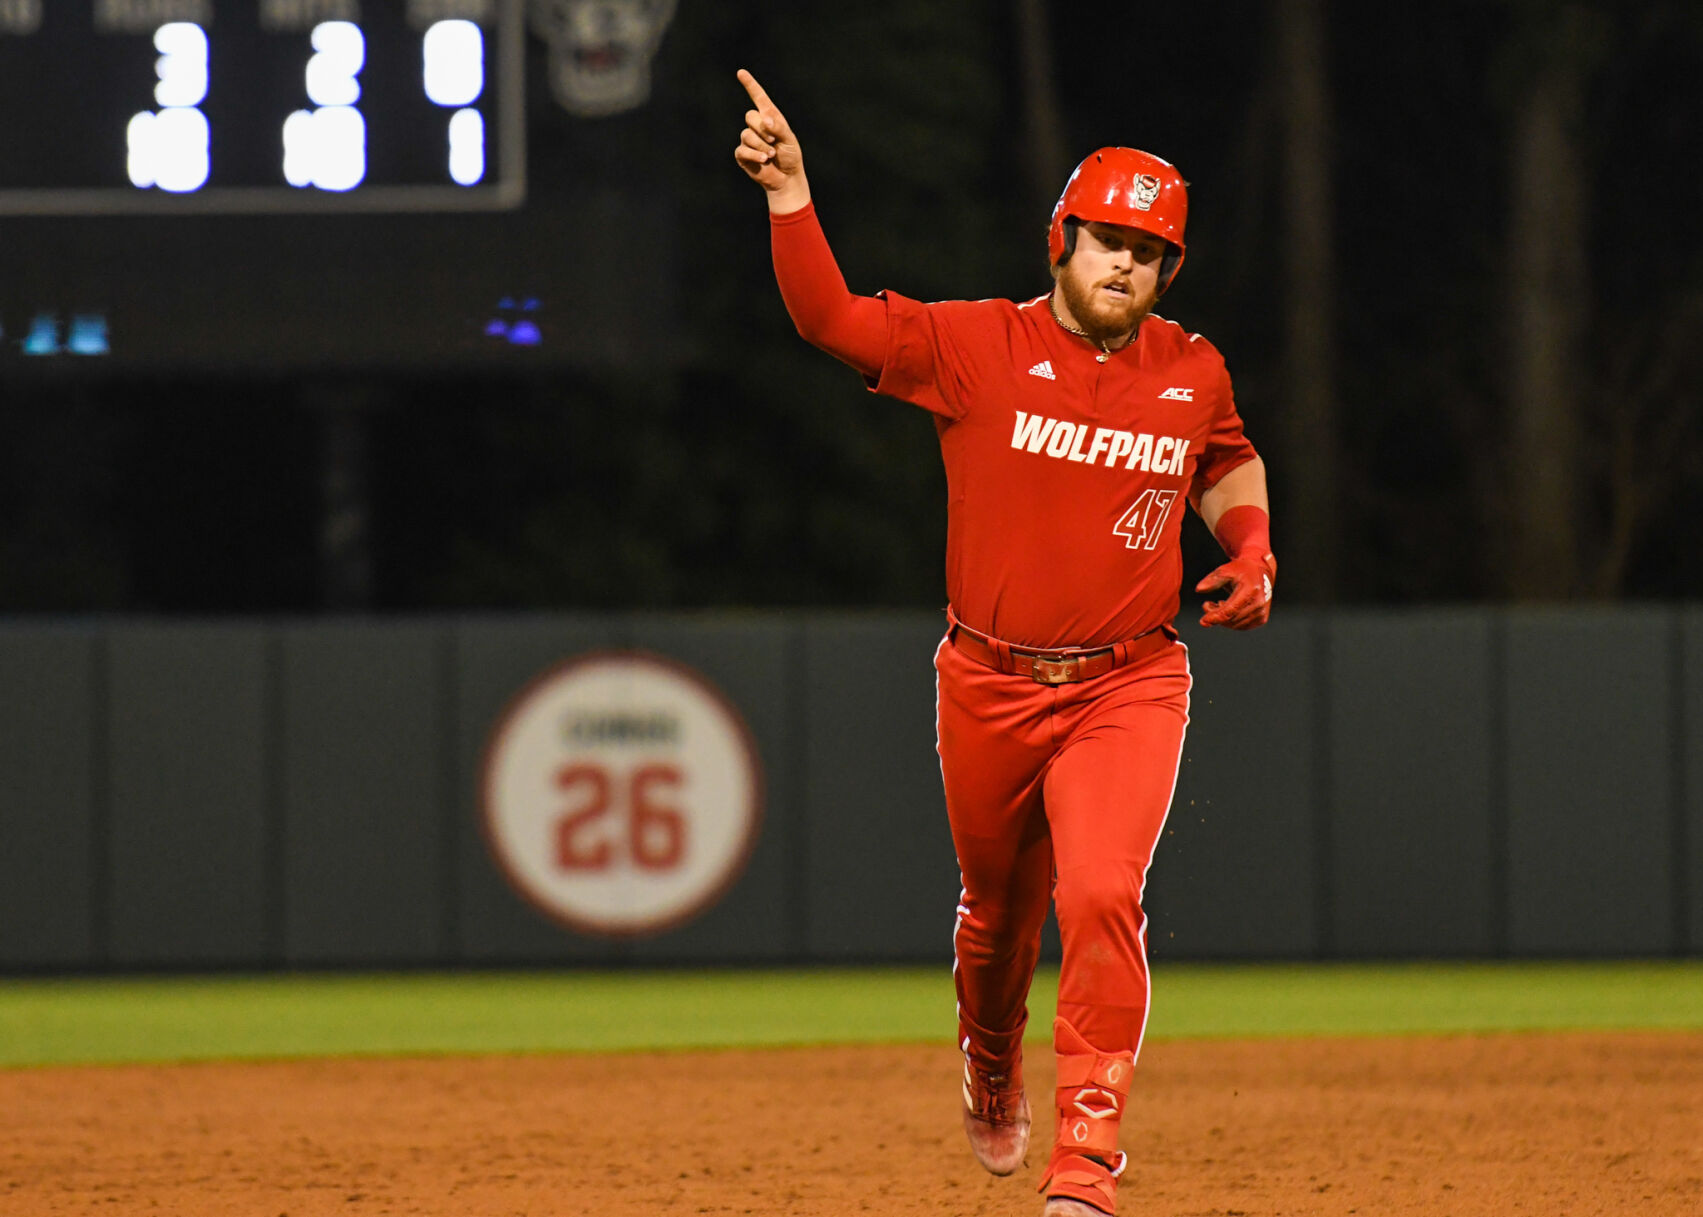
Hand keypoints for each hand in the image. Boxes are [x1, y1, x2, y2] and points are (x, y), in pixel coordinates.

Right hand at [734, 69, 808, 210]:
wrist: (786, 178)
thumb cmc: (790, 156)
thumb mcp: (789, 139)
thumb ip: (778, 127)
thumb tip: (764, 119)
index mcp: (770, 117)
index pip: (758, 97)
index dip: (750, 85)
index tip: (741, 73)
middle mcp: (757, 126)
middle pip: (750, 116)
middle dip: (763, 129)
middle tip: (773, 141)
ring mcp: (748, 140)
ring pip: (747, 134)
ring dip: (762, 146)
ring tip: (771, 155)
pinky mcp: (743, 154)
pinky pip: (743, 149)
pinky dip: (755, 155)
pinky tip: (764, 160)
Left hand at [1195, 554, 1274, 629]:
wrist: (1260, 571)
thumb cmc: (1240, 570)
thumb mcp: (1225, 570)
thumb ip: (1212, 580)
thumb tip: (1199, 589)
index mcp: (1251, 590)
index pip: (1230, 610)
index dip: (1215, 617)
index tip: (1203, 621)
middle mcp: (1259, 603)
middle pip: (1231, 619)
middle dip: (1215, 616)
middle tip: (1207, 605)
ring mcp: (1261, 612)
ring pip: (1235, 625)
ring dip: (1222, 618)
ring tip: (1218, 604)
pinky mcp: (1261, 618)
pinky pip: (1241, 626)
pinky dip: (1231, 621)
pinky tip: (1227, 609)